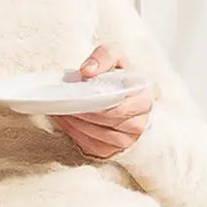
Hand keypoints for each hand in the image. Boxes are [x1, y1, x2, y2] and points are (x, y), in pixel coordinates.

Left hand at [51, 43, 154, 158]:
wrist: (121, 94)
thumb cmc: (119, 77)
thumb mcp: (115, 57)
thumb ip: (104, 56)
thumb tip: (87, 71)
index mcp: (144, 99)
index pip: (117, 107)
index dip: (95, 102)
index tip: (77, 94)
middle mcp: (139, 123)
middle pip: (106, 122)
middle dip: (82, 112)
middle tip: (64, 102)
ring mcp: (126, 140)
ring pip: (98, 137)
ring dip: (76, 124)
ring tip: (62, 110)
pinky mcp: (112, 151)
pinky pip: (92, 147)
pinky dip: (75, 134)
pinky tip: (66, 121)